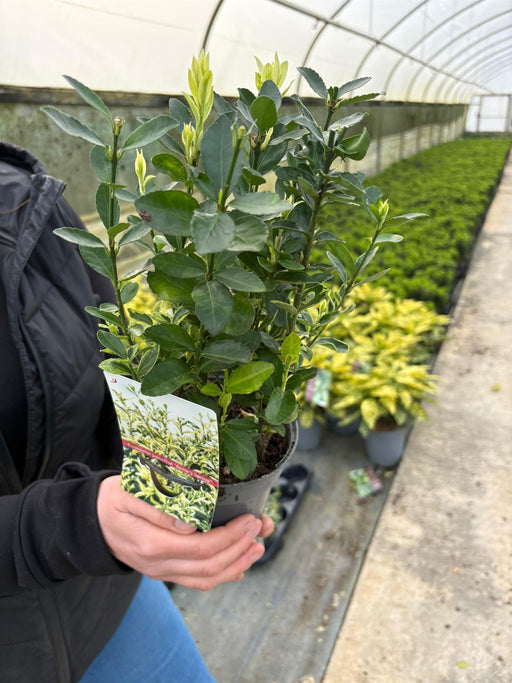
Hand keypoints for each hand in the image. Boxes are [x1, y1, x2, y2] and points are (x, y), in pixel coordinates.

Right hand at [97, 475, 273, 589]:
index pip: (201, 547)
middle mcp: (159, 564)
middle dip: (241, 547)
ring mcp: (162, 572)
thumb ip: (159, 508)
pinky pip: (198, 580)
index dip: (230, 536)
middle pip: (209, 565)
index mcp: (152, 544)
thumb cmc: (112, 500)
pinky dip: (223, 574)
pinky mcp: (165, 572)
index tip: (249, 518)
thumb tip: (191, 524)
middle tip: (260, 527)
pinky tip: (240, 563)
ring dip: (238, 563)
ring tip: (258, 545)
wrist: (90, 523)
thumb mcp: (131, 494)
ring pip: (207, 578)